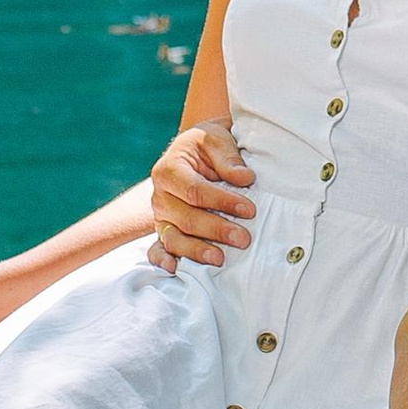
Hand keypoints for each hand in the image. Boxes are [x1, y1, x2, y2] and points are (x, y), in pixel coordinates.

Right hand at [148, 120, 255, 269]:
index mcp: (169, 169)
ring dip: (197, 250)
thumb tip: (245, 179)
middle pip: (186, 218)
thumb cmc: (206, 146)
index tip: (249, 210)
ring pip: (173, 238)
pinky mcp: (164, 230)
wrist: (193, 152)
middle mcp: (160, 195)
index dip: (222, 202)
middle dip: (216, 230)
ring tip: (220, 259)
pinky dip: (163, 260)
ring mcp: (160, 215)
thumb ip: (228, 159)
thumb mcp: (217, 140)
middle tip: (243, 239)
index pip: (195, 191)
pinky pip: (158, 248)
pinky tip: (175, 268)